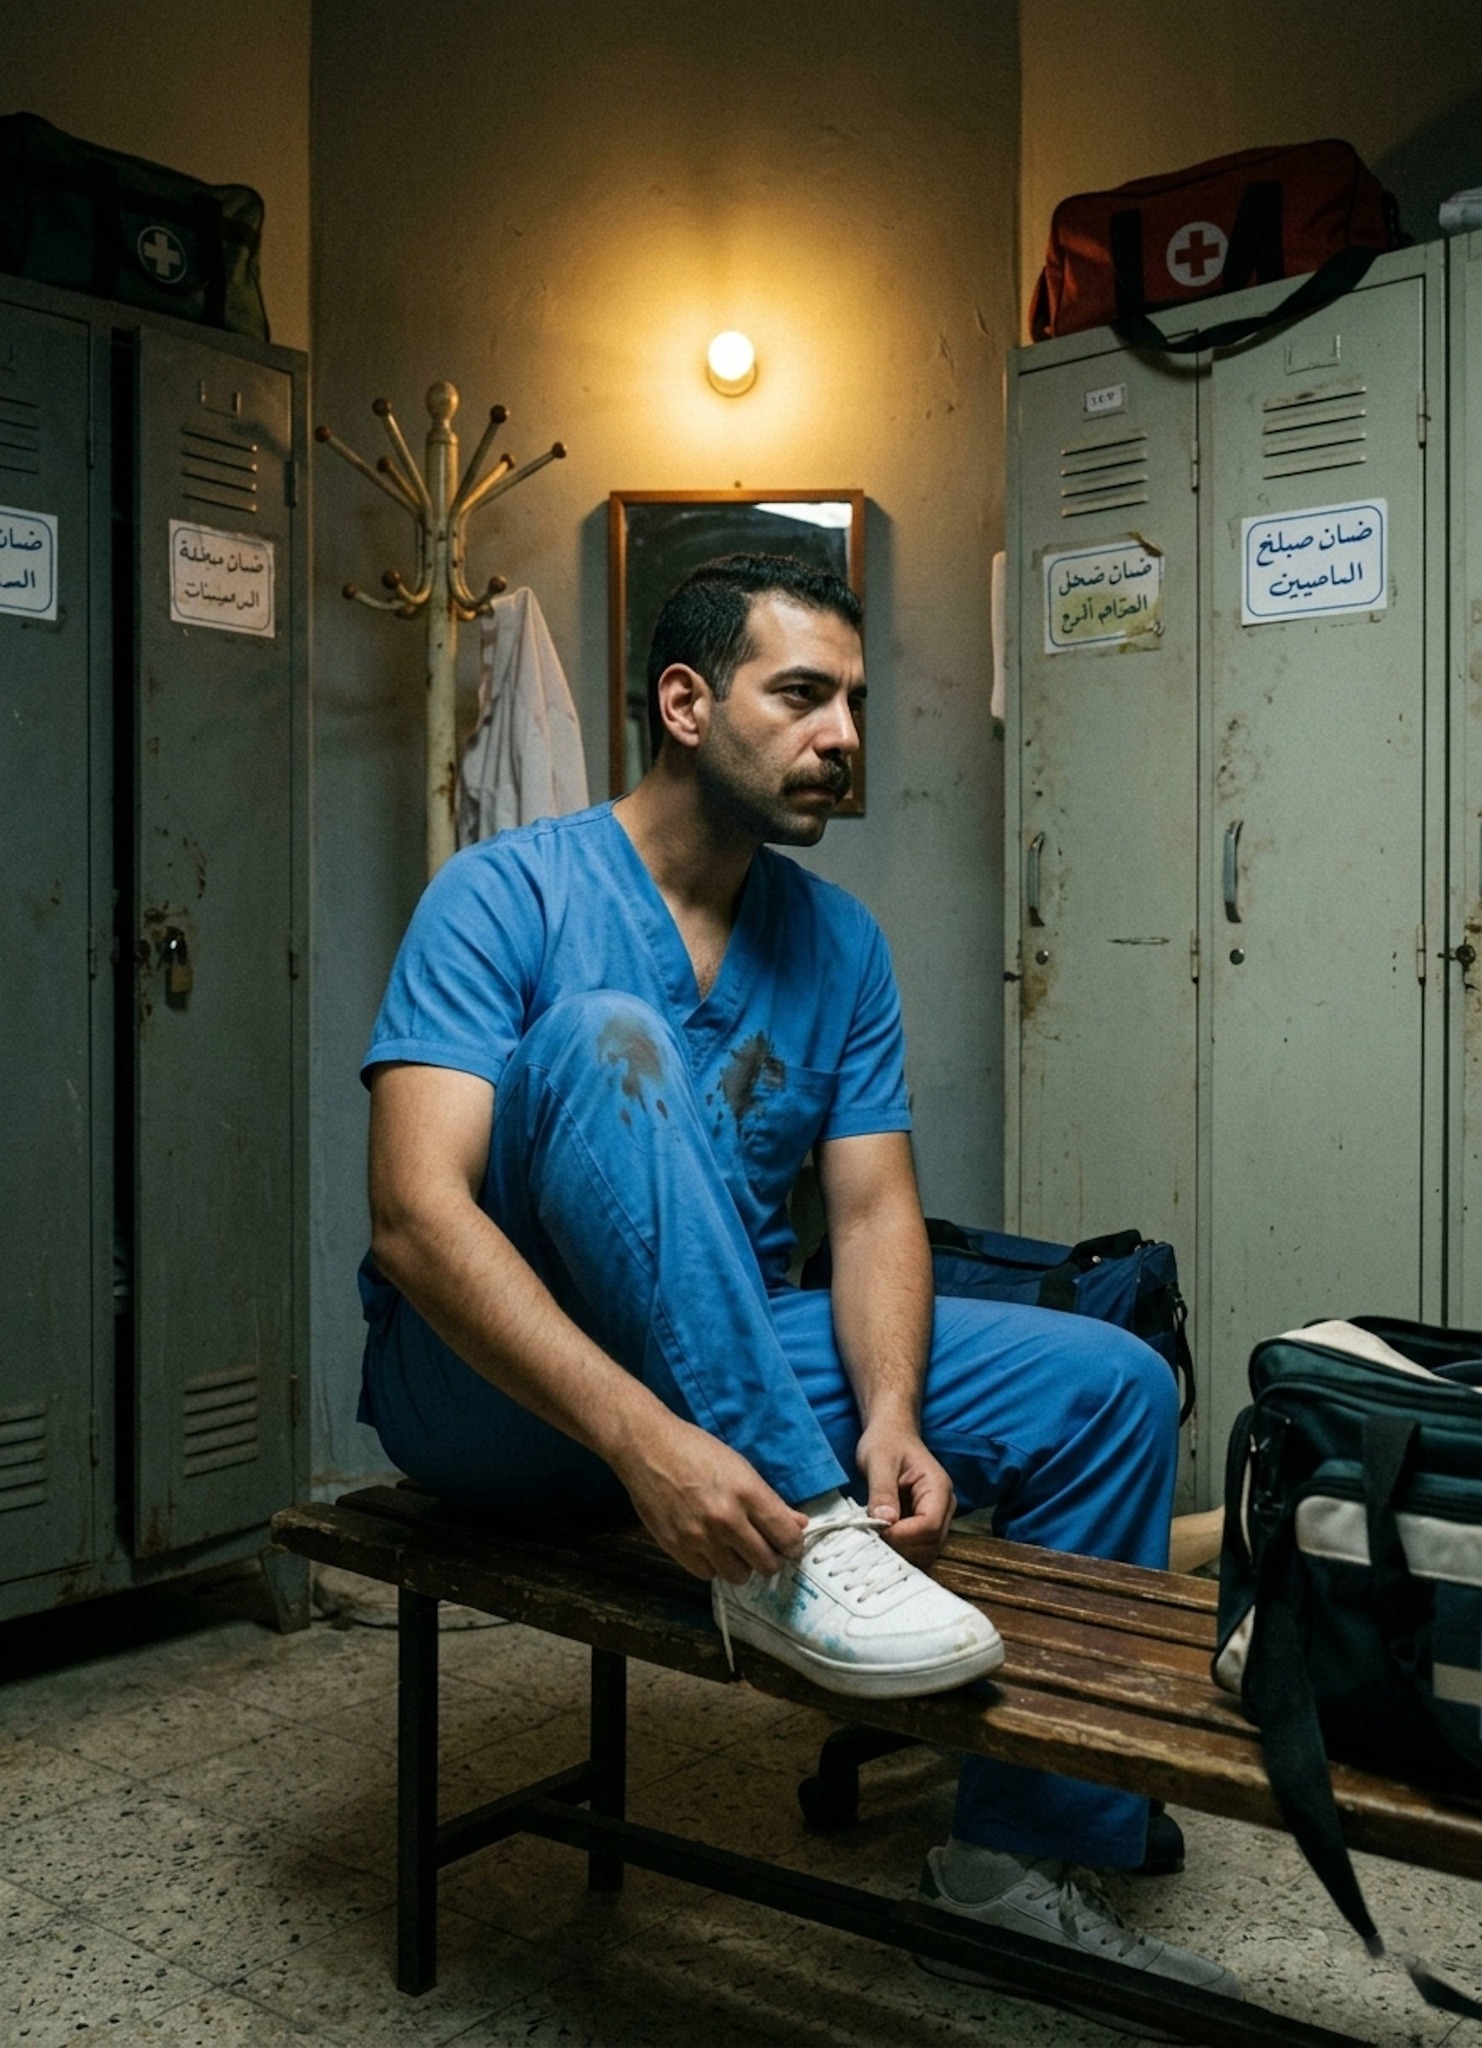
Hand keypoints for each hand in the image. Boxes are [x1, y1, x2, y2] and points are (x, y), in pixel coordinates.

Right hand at [612, 1413, 807, 1583]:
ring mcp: (699, 1538)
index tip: (788, 1545)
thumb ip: (771, 1501)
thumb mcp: (741, 1467)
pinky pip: (708, 1574)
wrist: (647, 1448)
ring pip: (739, 1576)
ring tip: (734, 1546)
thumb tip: (799, 1524)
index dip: (793, 1545)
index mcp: (747, 1493)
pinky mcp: (676, 1548)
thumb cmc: (697, 1450)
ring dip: (741, 1564)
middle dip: (770, 1558)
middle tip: (763, 1547)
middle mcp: (725, 1520)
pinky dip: (713, 1564)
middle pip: (767, 1564)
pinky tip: (710, 1546)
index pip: (786, 1538)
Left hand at [856, 1421, 955, 1565]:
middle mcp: (944, 1505)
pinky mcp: (925, 1523)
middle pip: (931, 1542)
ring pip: (926, 1550)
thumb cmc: (886, 1442)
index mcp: (938, 1487)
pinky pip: (918, 1546)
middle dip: (901, 1545)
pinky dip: (899, 1547)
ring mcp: (937, 1516)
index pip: (929, 1525)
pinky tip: (880, 1535)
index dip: (902, 1534)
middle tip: (872, 1534)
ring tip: (875, 1534)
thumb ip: (882, 1491)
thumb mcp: (878, 1461)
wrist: (891, 1434)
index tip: (876, 1529)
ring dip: (900, 1550)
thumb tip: (885, 1521)